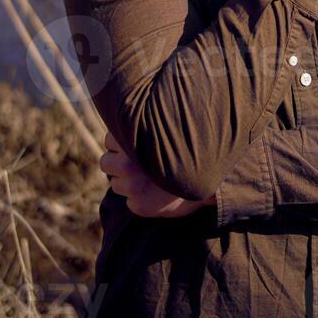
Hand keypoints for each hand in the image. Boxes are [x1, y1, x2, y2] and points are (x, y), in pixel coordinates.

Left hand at [99, 130, 216, 217]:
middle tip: (138, 164)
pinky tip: (156, 193)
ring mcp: (133, 187)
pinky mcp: (138, 206)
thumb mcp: (168, 132)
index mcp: (134, 141)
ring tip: (149, 179)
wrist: (211, 184)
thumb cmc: (190, 153)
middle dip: (117, 163)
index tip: (133, 145)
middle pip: (106, 162)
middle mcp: (129, 164)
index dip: (120, 142)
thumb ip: (147, 126)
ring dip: (126, 182)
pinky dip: (138, 198)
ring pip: (115, 183)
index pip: (110, 139)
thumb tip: (125, 111)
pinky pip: (128, 201)